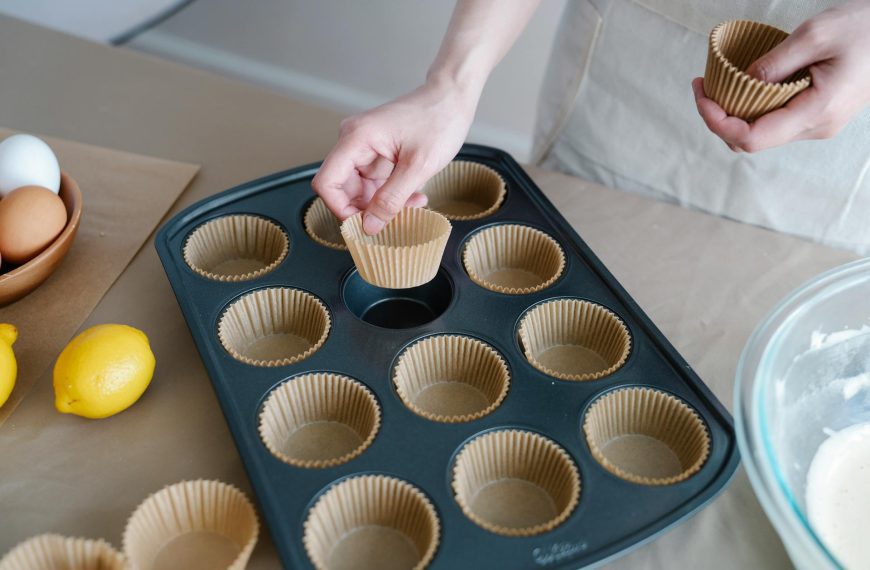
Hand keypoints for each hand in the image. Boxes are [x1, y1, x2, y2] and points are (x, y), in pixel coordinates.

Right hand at [311, 79, 475, 233]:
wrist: (452, 98)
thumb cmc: (439, 120)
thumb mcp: (418, 167)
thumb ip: (391, 199)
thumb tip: (368, 226)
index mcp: (356, 138)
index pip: (326, 183)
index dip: (340, 209)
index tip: (364, 225)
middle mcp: (353, 141)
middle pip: (342, 189)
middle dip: (366, 210)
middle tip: (394, 220)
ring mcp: (364, 147)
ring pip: (360, 190)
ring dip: (383, 204)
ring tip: (412, 205)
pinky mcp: (377, 153)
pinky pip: (374, 183)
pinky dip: (391, 194)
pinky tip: (413, 196)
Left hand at [693, 0, 869, 152]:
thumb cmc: (866, 27)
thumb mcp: (815, 34)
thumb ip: (774, 62)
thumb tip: (740, 81)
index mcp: (816, 113)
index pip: (750, 138)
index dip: (717, 122)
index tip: (701, 94)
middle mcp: (816, 127)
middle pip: (750, 140)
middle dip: (719, 117)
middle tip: (703, 86)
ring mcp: (817, 125)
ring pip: (761, 134)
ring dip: (734, 114)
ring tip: (718, 84)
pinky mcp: (816, 116)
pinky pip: (774, 121)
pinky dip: (751, 107)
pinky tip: (743, 85)